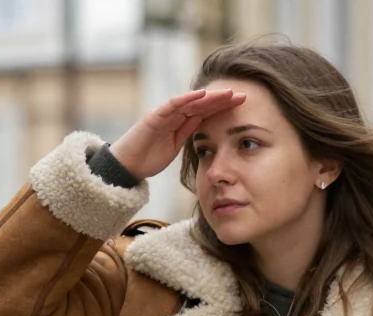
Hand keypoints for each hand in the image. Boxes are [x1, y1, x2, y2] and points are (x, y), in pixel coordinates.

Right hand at [109, 88, 246, 178]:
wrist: (127, 166)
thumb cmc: (149, 157)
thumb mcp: (176, 146)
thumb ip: (188, 132)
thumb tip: (204, 122)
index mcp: (181, 122)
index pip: (207, 111)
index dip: (224, 107)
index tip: (245, 106)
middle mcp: (174, 114)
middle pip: (202, 103)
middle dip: (223, 99)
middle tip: (244, 95)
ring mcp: (164, 114)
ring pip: (191, 101)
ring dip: (210, 96)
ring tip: (227, 93)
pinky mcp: (154, 116)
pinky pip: (172, 105)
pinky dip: (186, 99)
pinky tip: (201, 94)